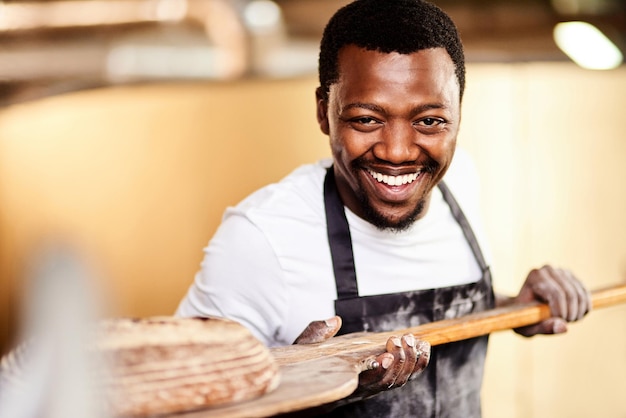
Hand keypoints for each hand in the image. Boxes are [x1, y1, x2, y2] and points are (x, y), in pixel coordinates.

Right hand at [294, 317, 430, 400]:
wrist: (312, 382)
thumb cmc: (307, 365)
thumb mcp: (303, 348)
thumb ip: (316, 334)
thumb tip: (334, 321)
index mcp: (342, 381)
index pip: (363, 380)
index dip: (376, 370)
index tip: (385, 356)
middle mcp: (361, 388)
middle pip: (386, 382)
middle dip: (399, 360)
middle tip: (400, 338)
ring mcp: (373, 386)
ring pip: (398, 381)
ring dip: (410, 360)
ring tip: (412, 340)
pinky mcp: (384, 379)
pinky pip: (406, 377)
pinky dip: (418, 363)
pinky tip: (424, 347)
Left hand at [512, 265, 590, 336]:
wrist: (523, 307)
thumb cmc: (523, 318)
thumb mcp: (528, 327)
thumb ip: (544, 327)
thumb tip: (564, 327)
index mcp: (535, 277)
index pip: (557, 294)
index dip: (562, 312)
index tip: (558, 323)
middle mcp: (548, 270)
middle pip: (570, 294)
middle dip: (571, 314)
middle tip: (564, 323)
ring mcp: (562, 271)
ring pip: (580, 295)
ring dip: (578, 313)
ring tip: (568, 320)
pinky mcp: (572, 277)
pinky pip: (585, 294)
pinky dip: (584, 308)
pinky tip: (575, 315)